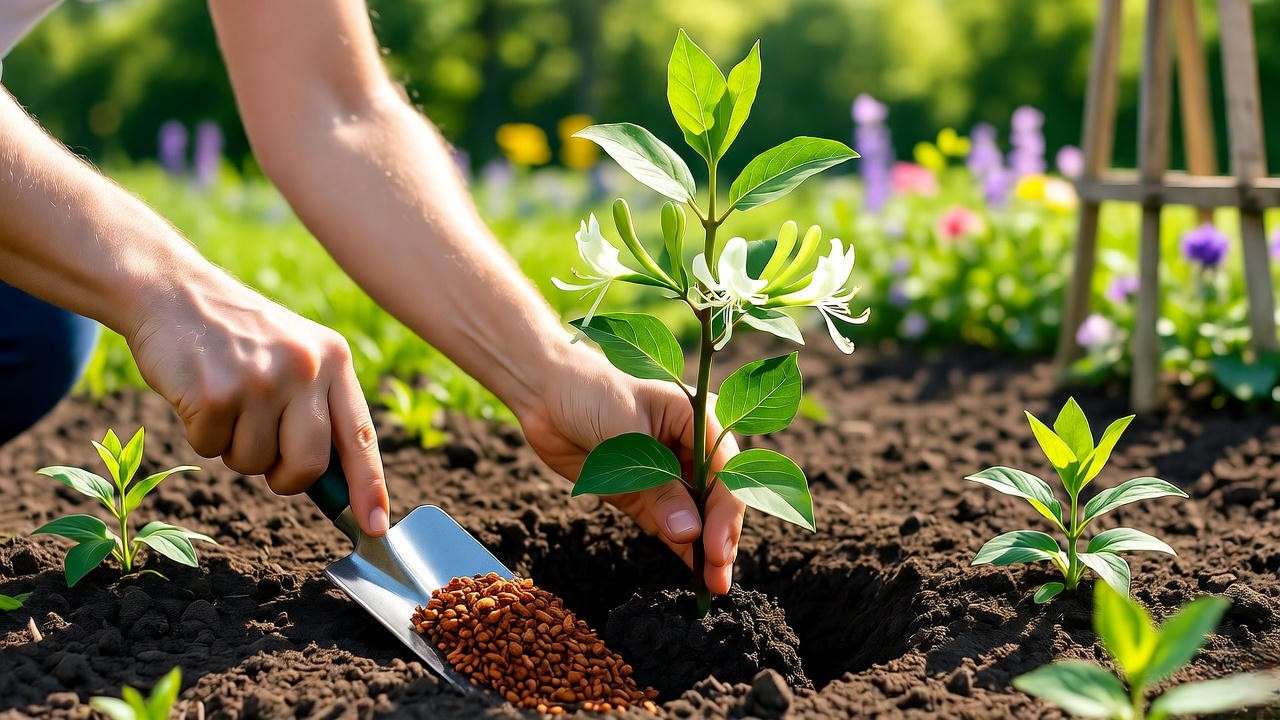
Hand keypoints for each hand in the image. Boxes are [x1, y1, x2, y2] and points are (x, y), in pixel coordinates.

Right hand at [125, 269, 389, 534]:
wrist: (175, 292)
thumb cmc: (241, 339)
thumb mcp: (297, 356)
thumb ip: (319, 410)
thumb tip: (339, 489)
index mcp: (335, 360)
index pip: (360, 436)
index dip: (368, 487)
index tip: (374, 527)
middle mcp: (306, 368)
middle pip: (308, 465)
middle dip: (284, 476)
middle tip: (264, 452)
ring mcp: (261, 380)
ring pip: (254, 464)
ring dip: (234, 447)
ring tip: (228, 400)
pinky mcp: (215, 393)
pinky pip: (211, 448)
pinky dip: (202, 433)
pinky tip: (200, 394)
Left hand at [516, 346, 745, 593]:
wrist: (544, 392)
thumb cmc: (590, 392)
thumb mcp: (625, 432)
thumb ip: (657, 483)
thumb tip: (688, 532)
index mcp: (698, 419)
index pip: (725, 472)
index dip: (726, 513)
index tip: (717, 548)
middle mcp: (690, 448)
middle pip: (717, 499)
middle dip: (720, 537)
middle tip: (718, 577)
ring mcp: (667, 473)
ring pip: (696, 517)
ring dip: (703, 549)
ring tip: (712, 585)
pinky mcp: (642, 494)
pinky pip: (668, 526)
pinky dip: (679, 548)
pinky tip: (690, 573)